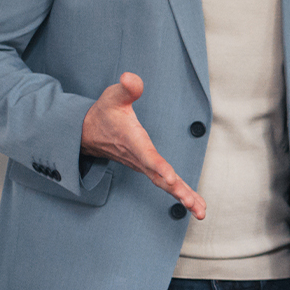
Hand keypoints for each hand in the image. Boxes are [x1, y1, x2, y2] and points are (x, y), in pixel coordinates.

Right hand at [81, 72, 205, 218]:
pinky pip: (165, 184)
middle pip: (159, 178)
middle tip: (193, 205)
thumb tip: (130, 78)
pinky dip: (180, 194)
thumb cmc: (104, 113)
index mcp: (133, 142)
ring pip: (164, 184)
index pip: (147, 156)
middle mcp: (138, 158)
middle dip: (177, 191)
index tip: (170, 179)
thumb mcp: (112, 97)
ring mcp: (143, 166)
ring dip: (183, 197)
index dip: (159, 167)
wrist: (88, 133)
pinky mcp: (147, 168)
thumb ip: (125, 89)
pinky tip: (196, 204)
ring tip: (201, 211)